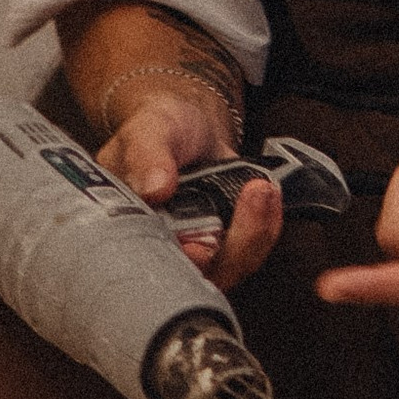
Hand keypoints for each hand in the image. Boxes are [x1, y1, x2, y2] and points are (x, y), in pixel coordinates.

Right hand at [96, 87, 283, 293]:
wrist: (187, 125)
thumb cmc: (160, 129)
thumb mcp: (148, 130)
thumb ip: (146, 156)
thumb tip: (154, 188)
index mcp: (128, 228)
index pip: (152, 264)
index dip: (181, 259)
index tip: (204, 242)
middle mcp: (161, 247)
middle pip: (199, 274)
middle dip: (234, 244)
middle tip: (254, 193)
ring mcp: (195, 249)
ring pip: (230, 267)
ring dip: (255, 232)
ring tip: (262, 187)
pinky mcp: (225, 245)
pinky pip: (250, 252)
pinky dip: (266, 226)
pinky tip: (269, 193)